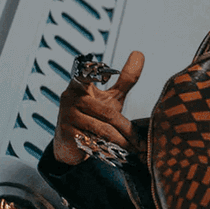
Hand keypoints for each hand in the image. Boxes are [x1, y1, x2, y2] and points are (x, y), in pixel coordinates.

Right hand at [53, 50, 144, 165]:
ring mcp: (68, 116)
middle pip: (107, 112)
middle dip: (127, 129)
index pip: (87, 75)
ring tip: (134, 149)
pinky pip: (93, 141)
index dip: (94, 75)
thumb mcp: (109, 97)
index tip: (103, 77)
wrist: (69, 144)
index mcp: (80, 85)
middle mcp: (71, 97)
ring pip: (103, 129)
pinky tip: (118, 154)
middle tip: (141, 142)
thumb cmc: (91, 116)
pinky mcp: (68, 134)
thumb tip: (139, 54)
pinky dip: (108, 149)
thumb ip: (125, 79)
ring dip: (121, 141)